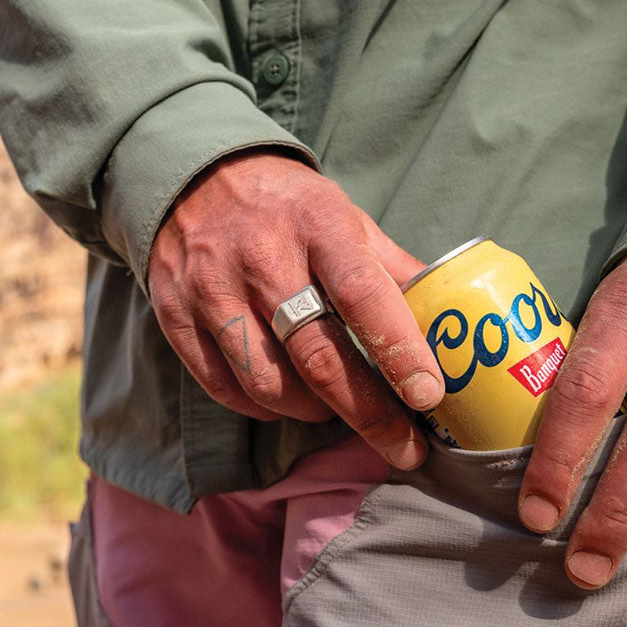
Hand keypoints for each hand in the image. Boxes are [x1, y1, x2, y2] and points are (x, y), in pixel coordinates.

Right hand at [146, 151, 443, 468]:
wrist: (193, 180)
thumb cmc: (287, 209)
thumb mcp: (344, 218)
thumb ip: (392, 270)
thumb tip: (450, 319)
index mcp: (317, 224)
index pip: (362, 294)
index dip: (398, 350)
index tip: (428, 395)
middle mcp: (261, 257)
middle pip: (317, 356)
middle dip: (367, 412)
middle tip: (403, 447)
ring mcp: (212, 289)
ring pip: (268, 382)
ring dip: (312, 411)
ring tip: (335, 409)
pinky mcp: (176, 316)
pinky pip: (224, 387)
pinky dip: (262, 407)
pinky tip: (285, 399)